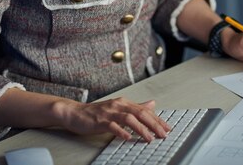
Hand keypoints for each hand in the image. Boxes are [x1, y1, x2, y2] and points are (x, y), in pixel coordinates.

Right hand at [56, 98, 170, 141]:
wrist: (75, 113)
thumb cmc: (97, 113)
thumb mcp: (119, 108)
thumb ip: (136, 107)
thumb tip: (152, 104)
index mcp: (124, 103)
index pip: (145, 111)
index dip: (157, 119)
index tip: (167, 128)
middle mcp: (118, 105)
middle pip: (140, 113)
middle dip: (154, 124)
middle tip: (163, 134)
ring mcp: (109, 113)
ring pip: (129, 119)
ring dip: (141, 129)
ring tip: (149, 138)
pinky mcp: (100, 121)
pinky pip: (112, 126)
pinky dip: (121, 132)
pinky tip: (128, 138)